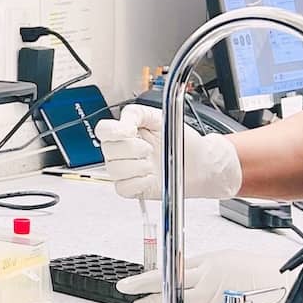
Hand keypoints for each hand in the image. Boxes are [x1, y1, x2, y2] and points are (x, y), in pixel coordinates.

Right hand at [93, 104, 242, 201]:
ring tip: (152, 163)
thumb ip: (137, 114)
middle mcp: (120, 151)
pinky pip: (124, 187)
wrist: (199, 163)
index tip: (130, 131)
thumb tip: (123, 123)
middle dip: (133, 149)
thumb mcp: (160, 117)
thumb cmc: (181, 141)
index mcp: (124, 132)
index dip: (113, 131)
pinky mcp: (130, 188)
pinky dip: (140, 182)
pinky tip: (151, 176)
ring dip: (138, 166)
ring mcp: (124, 170)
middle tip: (149, 148)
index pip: (103, 130)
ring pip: (115, 170)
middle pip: (108, 150)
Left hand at [114, 243, 302, 302]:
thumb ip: (217, 270)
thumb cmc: (274, 274)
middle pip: (170, 278)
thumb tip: (202, 278)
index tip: (139, 276)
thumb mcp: (239, 261)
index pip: (176, 264)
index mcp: (215, 259)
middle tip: (124, 287)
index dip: (155, 272)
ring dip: (154, 302)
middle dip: (144, 283)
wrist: (296, 287)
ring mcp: (216, 292)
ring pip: (176, 297)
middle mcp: (212, 273)